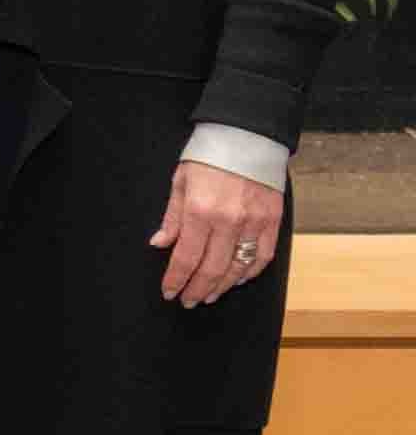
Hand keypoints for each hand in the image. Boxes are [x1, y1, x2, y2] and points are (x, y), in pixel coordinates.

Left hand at [150, 159, 285, 307]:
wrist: (247, 135)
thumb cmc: (208, 155)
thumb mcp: (180, 181)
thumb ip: (172, 217)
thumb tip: (160, 244)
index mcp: (200, 210)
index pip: (186, 257)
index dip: (176, 279)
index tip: (169, 292)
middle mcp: (228, 221)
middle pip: (212, 268)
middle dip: (197, 289)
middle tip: (188, 300)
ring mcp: (254, 222)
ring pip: (239, 268)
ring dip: (222, 286)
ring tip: (209, 294)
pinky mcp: (273, 220)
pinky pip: (263, 256)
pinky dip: (250, 272)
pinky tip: (238, 279)